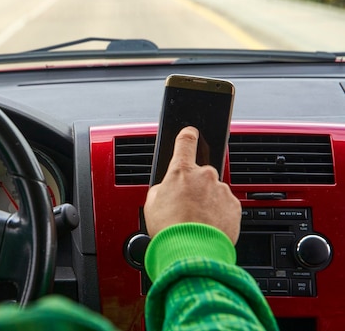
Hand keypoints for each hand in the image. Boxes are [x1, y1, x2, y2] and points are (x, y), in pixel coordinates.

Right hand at [144, 126, 240, 243]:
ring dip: (207, 203)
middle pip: (200, 175)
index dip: (187, 136)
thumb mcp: (151, 204)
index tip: (191, 133)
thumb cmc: (169, 229)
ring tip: (196, 223)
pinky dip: (219, 215)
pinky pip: (225, 206)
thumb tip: (167, 190)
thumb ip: (161, 189)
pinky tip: (208, 228)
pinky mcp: (235, 207)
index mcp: (181, 171)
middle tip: (185, 207)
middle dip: (194, 187)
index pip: (186, 141)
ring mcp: (222, 191)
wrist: (192, 252)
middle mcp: (205, 176)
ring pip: (213, 192)